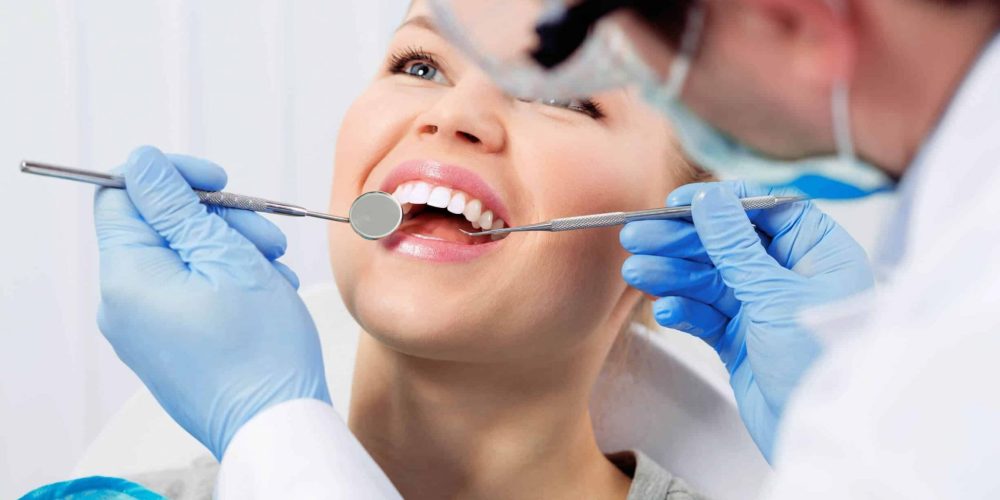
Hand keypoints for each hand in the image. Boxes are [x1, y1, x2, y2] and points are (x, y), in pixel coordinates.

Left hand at [94, 146, 329, 459]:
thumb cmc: (260, 349)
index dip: (170, 176)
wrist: (275, 423)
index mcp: (127, 277)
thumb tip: (141, 164)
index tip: (218, 180)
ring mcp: (141, 327)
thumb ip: (177, 206)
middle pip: (157, 225)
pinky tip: (264, 290)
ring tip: (273, 270)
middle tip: (265, 237)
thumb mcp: (227, 257)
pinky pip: (186, 290)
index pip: (122, 194)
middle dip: (216, 218)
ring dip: (230, 248)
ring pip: (179, 256)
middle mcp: (122, 303)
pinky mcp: (164, 343)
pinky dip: (225, 279)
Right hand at [619, 181, 873, 460]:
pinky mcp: (741, 340)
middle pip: (728, 244)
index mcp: (819, 254)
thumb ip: (735, 245)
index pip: (765, 211)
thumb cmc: (821, 364)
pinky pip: (706, 315)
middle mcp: (791, 277)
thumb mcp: (775, 294)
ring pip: (709, 280)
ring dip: (672, 275)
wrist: (817, 435)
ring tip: (637, 272)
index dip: (721, 203)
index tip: (678, 202)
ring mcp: (764, 309)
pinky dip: (685, 310)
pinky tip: (667, 309)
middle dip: (681, 241)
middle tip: (637, 236)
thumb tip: (711, 199)